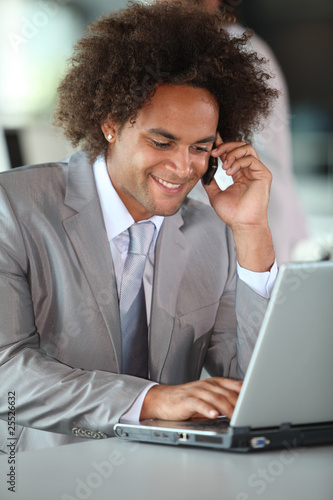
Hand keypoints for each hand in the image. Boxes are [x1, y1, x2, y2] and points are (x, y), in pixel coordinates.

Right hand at [140, 377, 241, 420]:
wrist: (163, 399)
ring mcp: (197, 391)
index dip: (247, 393)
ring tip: (236, 417)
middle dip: (240, 405)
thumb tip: (244, 406)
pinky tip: (214, 415)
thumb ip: (224, 398)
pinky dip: (207, 409)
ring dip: (227, 409)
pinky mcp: (186, 400)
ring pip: (216, 398)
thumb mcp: (208, 396)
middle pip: (227, 394)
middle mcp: (207, 384)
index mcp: (214, 383)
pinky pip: (199, 404)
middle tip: (250, 414)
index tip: (259, 400)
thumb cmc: (187, 399)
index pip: (234, 385)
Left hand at [203, 138, 274, 271]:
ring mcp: (257, 172)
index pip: (232, 154)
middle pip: (240, 147)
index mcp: (240, 175)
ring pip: (247, 149)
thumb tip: (202, 172)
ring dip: (232, 153)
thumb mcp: (215, 194)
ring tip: (224, 166)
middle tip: (214, 153)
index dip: (222, 146)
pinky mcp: (263, 174)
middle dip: (226, 146)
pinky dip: (238, 162)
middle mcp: (249, 171)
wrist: (242, 224)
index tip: (212, 143)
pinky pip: (251, 159)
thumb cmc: (232, 213)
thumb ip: (210, 182)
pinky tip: (229, 172)